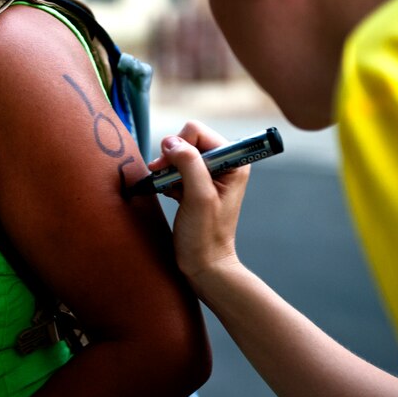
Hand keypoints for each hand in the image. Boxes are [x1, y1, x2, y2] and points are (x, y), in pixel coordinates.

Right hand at [149, 121, 249, 282]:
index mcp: (234, 161)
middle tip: (163, 179)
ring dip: (167, 169)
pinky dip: (166, 178)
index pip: (197, 133)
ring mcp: (209, 174)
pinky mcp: (196, 184)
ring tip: (166, 188)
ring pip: (178, 154)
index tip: (168, 169)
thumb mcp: (199, 197)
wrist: (204, 264)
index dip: (179, 147)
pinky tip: (168, 193)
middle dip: (171, 158)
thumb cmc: (206, 235)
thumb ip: (188, 164)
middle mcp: (224, 163)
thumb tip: (170, 141)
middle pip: (187, 140)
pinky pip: (175, 169)